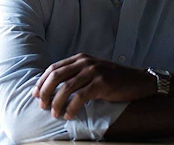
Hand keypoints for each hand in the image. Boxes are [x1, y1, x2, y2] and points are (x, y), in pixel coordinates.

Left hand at [32, 53, 155, 119]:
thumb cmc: (114, 79)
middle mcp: (85, 62)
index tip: (35, 94)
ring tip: (55, 113)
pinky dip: (71, 107)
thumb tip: (55, 89)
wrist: (138, 81)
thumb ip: (76, 75)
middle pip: (56, 75)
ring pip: (66, 87)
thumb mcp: (93, 71)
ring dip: (57, 102)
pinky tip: (69, 115)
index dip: (41, 81)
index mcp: (80, 58)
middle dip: (45, 92)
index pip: (53, 68)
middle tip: (41, 105)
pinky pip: (80, 96)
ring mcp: (94, 71)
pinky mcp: (102, 83)